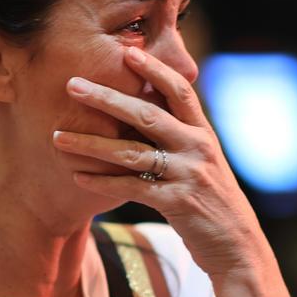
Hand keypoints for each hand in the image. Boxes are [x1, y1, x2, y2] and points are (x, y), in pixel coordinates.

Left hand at [52, 46, 266, 277]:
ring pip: (132, 152)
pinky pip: (132, 188)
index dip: (155, 69)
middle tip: (73, 85)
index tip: (127, 52)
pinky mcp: (178, 202)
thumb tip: (146, 112)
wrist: (238, 244)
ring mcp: (188, 174)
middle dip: (107, 98)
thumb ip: (180, 137)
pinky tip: (78, 177)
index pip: (179, 91)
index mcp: (202, 133)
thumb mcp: (204, 160)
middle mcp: (197, 147)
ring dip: (91, 144)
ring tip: (58, 138)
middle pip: (147, 114)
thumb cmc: (212, 199)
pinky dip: (102, 182)